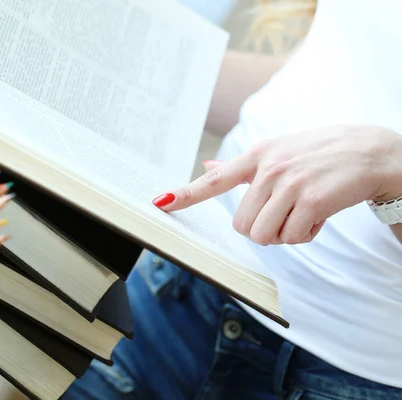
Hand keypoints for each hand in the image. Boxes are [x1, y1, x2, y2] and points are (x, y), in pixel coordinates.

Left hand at [153, 125, 401, 244]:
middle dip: (262, 228)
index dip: (186, 195)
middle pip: (241, 226)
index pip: (214, 181)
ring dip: (283, 234)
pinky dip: (305, 235)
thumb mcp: (278, 150)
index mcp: (256, 156)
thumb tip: (206, 167)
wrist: (372, 151)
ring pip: (263, 236)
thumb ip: (241, 166)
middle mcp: (268, 169)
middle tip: (285, 214)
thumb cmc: (320, 153)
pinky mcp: (311, 201)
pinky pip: (292, 238)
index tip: (160, 204)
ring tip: (302, 213)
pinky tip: (319, 215)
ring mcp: (289, 184)